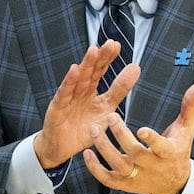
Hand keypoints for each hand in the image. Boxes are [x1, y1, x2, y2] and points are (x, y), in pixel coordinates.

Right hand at [33, 41, 140, 167]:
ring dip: (86, 64)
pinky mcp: (58, 108)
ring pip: (78, 79)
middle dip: (100, 57)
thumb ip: (119, 90)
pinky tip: (74, 70)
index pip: (100, 70)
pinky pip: (64, 94)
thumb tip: (136, 68)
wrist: (63, 149)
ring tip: (94, 50)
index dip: (108, 58)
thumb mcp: (106, 109)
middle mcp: (80, 90)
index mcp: (91, 90)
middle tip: (110, 44)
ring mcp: (68, 98)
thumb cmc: (84, 129)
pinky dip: (69, 82)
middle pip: (91, 71)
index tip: (117, 45)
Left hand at [83, 79, 193, 193]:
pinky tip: (87, 153)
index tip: (141, 129)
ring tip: (95, 129)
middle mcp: (152, 167)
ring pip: (118, 167)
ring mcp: (137, 178)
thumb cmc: (178, 147)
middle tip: (110, 117)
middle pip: (135, 155)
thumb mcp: (187, 128)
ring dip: (104, 149)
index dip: (152, 140)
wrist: (173, 182)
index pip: (161, 148)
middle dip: (121, 137)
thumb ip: (191, 104)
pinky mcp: (124, 185)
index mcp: (169, 153)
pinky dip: (95, 169)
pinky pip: (107, 180)